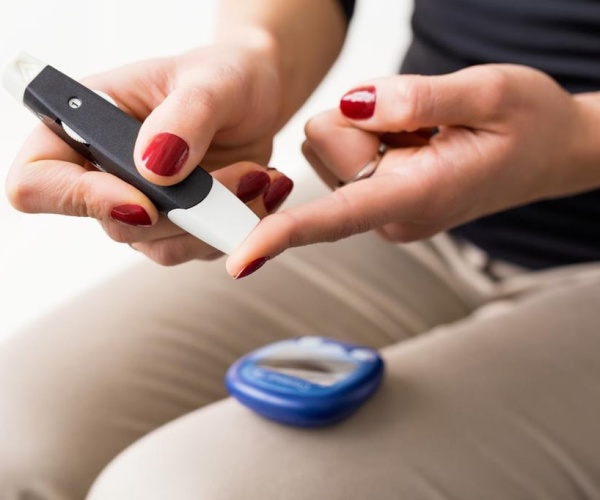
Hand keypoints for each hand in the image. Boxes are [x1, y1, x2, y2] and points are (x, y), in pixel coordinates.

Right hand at [6, 44, 292, 264]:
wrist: (257, 96)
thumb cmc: (225, 76)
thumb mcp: (210, 81)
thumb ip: (184, 117)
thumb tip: (154, 170)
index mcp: (83, 125)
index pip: (38, 183)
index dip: (80, 200)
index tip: (145, 199)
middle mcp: (104, 173)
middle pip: (115, 224)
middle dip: (186, 211)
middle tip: (245, 177)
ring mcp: (141, 204)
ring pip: (162, 245)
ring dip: (218, 223)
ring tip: (260, 178)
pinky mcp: (178, 223)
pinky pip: (198, 247)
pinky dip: (235, 229)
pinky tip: (261, 190)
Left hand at [226, 64, 595, 276]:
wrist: (550, 150)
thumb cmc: (529, 125)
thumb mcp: (491, 95)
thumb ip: (421, 99)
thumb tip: (354, 106)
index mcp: (419, 198)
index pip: (338, 217)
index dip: (286, 235)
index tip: (240, 261)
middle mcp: (390, 214)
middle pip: (325, 148)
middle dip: (364, 120)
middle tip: (428, 122)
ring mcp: (381, 207)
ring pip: (329, 144)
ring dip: (373, 124)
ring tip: (429, 133)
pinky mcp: (376, 192)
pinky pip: (343, 146)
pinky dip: (374, 131)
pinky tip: (417, 139)